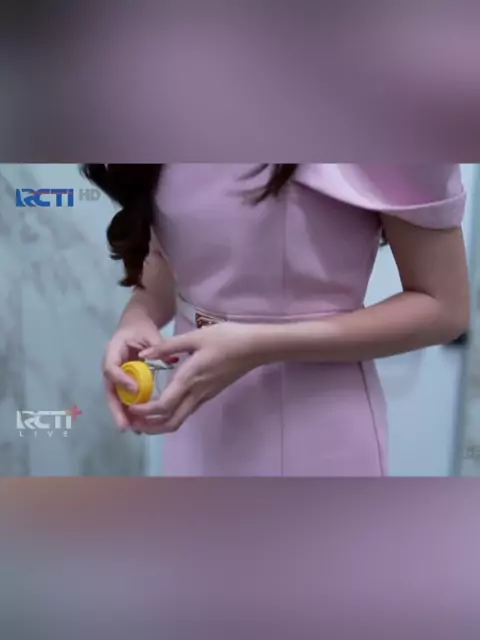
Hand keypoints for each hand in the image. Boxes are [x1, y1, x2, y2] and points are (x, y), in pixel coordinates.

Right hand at [103, 321, 176, 431]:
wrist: (135, 327)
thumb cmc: (142, 329)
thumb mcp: (150, 333)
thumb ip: (157, 346)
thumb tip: (169, 360)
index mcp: (113, 350)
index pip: (111, 367)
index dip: (121, 379)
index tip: (135, 390)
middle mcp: (110, 365)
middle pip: (109, 389)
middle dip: (116, 409)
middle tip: (124, 426)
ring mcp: (114, 375)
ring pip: (115, 397)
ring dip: (121, 414)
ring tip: (131, 430)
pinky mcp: (121, 382)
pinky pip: (123, 398)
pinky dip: (129, 411)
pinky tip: (138, 425)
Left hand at [128, 322, 265, 433]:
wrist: (255, 347)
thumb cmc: (226, 338)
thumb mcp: (195, 337)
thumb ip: (167, 346)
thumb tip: (143, 353)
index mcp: (190, 378)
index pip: (164, 405)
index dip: (145, 412)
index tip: (130, 408)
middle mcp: (197, 393)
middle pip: (171, 422)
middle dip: (149, 427)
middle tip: (133, 423)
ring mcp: (205, 396)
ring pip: (179, 419)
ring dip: (159, 423)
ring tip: (143, 419)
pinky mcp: (210, 394)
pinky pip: (187, 410)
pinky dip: (171, 414)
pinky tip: (162, 405)